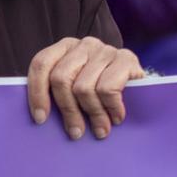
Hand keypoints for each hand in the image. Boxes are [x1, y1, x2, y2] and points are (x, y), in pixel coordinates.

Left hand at [27, 37, 144, 139]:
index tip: (41, 119)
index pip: (41, 64)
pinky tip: (116, 117)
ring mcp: (106, 50)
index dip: (37, 92)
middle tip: (76, 132)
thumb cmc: (100, 89)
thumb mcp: (75, 85)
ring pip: (84, 88)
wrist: (139, 83)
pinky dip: (111, 108)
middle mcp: (85, 44)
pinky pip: (108, 89)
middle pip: (61, 78)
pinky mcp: (126, 58)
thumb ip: (58, 92)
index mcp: (65, 47)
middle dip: (68, 110)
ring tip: (100, 129)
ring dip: (93, 114)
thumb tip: (40, 119)